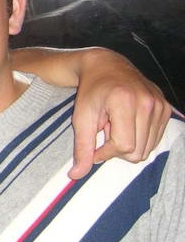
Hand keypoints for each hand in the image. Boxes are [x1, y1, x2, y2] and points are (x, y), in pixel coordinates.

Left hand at [69, 48, 170, 178]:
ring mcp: (160, 105)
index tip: (94, 145)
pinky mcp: (166, 108)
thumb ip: (82, 148)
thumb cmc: (90, 91)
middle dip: (117, 148)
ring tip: (116, 124)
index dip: (106, 153)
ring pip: (147, 148)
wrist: (106, 66)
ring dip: (128, 143)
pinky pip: (155, 139)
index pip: (123, 146)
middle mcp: (148, 102)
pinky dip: (139, 137)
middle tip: (105, 130)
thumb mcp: (80, 118)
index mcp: (125, 101)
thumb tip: (75, 176)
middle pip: (138, 151)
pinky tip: (127, 122)